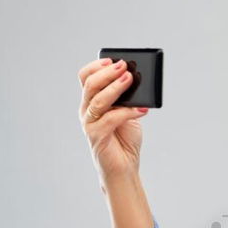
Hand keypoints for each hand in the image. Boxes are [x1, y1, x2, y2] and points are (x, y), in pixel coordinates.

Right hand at [77, 58, 148, 183]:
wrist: (123, 167)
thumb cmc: (125, 140)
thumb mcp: (128, 113)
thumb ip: (127, 99)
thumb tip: (136, 81)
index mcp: (91, 101)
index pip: (85, 78)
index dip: (96, 67)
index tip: (112, 60)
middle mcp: (87, 110)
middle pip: (89, 85)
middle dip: (107, 73)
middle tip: (124, 66)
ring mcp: (89, 123)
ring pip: (97, 100)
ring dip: (115, 88)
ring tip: (130, 79)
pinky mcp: (96, 136)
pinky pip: (110, 119)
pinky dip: (127, 112)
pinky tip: (142, 110)